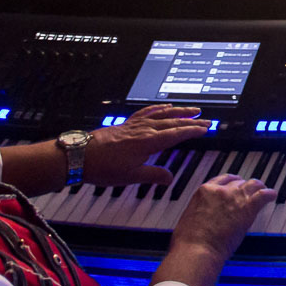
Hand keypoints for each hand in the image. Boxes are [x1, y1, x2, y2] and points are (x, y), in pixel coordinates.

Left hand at [81, 104, 211, 185]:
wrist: (80, 156)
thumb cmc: (103, 167)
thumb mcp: (131, 177)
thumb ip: (153, 176)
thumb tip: (169, 178)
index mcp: (148, 142)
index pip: (177, 134)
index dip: (192, 131)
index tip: (205, 129)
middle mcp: (144, 130)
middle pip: (173, 122)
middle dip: (191, 121)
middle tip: (205, 120)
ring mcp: (135, 125)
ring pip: (162, 114)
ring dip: (179, 112)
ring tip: (192, 109)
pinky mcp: (126, 124)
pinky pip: (147, 112)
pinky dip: (158, 108)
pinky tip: (164, 107)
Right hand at [153, 174, 274, 285]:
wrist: (196, 252)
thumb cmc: (188, 243)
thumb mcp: (189, 218)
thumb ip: (200, 211)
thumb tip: (203, 216)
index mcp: (204, 191)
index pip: (222, 179)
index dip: (231, 182)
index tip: (235, 185)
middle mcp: (221, 190)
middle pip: (238, 182)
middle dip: (244, 187)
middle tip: (249, 193)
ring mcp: (235, 198)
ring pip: (253, 184)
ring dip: (259, 188)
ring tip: (263, 191)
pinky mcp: (247, 208)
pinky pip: (263, 195)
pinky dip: (270, 194)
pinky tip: (272, 196)